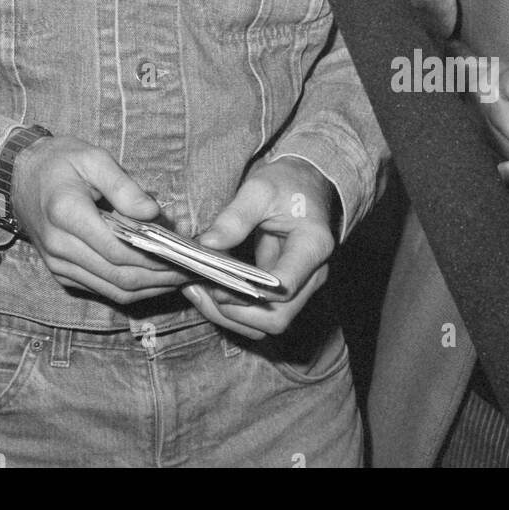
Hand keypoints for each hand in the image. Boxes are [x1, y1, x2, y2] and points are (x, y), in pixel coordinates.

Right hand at [9, 136, 189, 305]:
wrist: (20, 175)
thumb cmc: (60, 161)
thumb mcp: (93, 158)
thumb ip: (124, 187)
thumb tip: (153, 214)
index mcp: (67, 214)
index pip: (119, 250)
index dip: (155, 258)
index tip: (184, 253)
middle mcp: (60, 246)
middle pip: (120, 276)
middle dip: (161, 278)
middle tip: (192, 270)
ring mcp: (58, 264)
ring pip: (113, 290)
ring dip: (151, 288)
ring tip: (181, 277)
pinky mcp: (62, 273)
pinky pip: (102, 289)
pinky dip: (132, 289)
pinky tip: (155, 278)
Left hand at [186, 157, 335, 340]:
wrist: (307, 185)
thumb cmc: (287, 183)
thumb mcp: (260, 189)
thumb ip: (235, 217)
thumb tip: (207, 245)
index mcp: (313, 246)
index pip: (284, 287)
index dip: (248, 294)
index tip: (216, 285)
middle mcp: (313, 275)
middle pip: (276, 319)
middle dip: (233, 312)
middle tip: (197, 289)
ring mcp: (300, 287)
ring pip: (267, 326)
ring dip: (230, 317)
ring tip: (196, 291)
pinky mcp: (284, 292)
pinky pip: (260, 315)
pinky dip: (233, 311)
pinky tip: (207, 291)